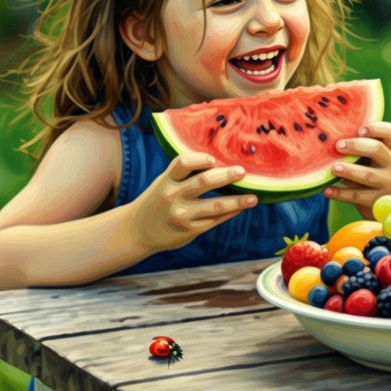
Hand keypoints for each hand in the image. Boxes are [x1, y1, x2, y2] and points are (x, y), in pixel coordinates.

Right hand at [131, 152, 257, 252]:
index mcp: (165, 181)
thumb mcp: (162, 184)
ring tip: (253, 198)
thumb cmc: (156, 202)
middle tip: (242, 172)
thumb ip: (182, 176)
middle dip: (226, 176)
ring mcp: (181, 215)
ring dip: (237, 201)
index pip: (182, 163)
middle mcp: (172, 197)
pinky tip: (240, 208)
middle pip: (203, 182)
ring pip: (215, 206)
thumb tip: (218, 165)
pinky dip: (230, 213)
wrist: (137, 231)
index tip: (213, 159)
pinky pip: (214, 221)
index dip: (199, 159)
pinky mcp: (189, 230)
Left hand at [324, 121, 390, 218]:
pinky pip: (356, 196)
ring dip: (349, 171)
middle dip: (357, 146)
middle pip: (376, 149)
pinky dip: (340, 193)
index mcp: (386, 150)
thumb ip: (355, 149)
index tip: (359, 129)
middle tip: (338, 146)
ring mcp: (386, 184)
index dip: (375, 128)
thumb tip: (326, 139)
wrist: (387, 203)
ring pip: (368, 175)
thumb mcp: (367, 161)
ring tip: (333, 168)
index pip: (387, 132)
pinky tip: (326, 190)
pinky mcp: (376, 201)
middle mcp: (390, 165)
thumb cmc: (369, 173)